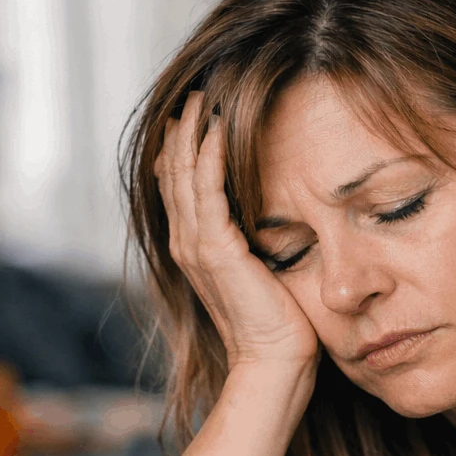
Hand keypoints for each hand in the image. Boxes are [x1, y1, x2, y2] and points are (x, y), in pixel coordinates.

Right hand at [155, 91, 318, 375]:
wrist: (274, 362)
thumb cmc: (280, 325)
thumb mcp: (266, 272)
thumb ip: (259, 245)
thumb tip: (274, 221)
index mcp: (197, 248)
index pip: (183, 186)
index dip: (186, 148)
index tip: (197, 115)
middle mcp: (187, 243)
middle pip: (176, 171)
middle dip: (185, 131)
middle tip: (196, 94)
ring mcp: (197, 246)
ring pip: (186, 174)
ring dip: (195, 133)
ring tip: (204, 98)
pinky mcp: (216, 249)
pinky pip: (208, 190)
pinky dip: (212, 156)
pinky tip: (221, 128)